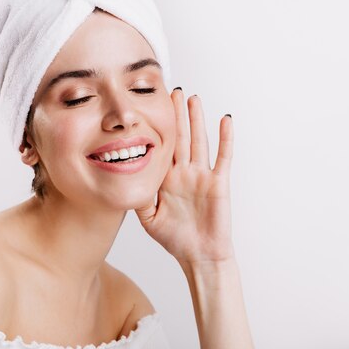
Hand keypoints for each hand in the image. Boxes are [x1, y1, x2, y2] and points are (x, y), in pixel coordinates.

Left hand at [134, 88, 234, 264]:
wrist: (199, 256)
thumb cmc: (175, 239)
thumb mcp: (148, 218)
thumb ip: (138, 197)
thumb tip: (122, 179)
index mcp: (166, 178)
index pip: (160, 147)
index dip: (155, 128)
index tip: (149, 107)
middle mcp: (183, 173)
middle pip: (179, 138)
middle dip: (175, 115)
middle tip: (172, 92)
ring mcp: (202, 175)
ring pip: (199, 141)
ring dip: (196, 120)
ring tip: (193, 99)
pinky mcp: (218, 182)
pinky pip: (223, 156)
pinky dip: (225, 138)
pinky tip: (225, 120)